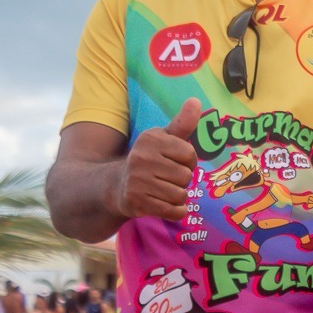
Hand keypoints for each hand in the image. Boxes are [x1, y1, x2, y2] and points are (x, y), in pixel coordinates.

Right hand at [113, 98, 201, 221]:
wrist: (115, 186)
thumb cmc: (149, 159)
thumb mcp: (164, 139)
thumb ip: (183, 123)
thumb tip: (196, 101)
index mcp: (151, 139)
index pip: (190, 154)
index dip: (188, 161)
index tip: (176, 162)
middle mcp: (141, 158)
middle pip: (186, 176)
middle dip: (182, 180)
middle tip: (166, 178)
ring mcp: (137, 181)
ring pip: (180, 195)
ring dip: (178, 196)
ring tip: (163, 190)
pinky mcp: (137, 202)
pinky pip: (173, 211)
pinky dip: (175, 211)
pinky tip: (165, 204)